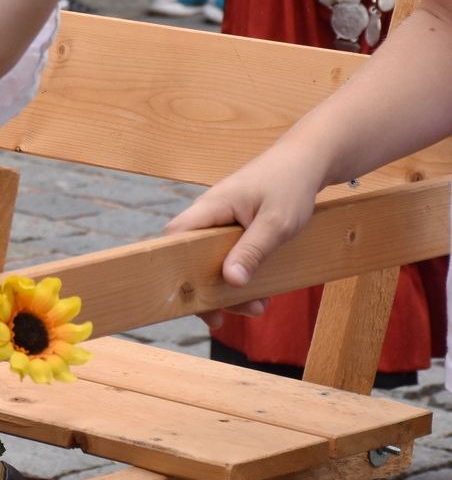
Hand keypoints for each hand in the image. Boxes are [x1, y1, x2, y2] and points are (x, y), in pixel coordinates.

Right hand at [164, 155, 322, 326]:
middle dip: (207, 290)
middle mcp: (209, 215)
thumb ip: (253, 251)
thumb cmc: (290, 185)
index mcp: (211, 208)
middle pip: (191, 256)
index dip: (173, 267)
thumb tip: (230, 280)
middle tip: (223, 319)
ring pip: (211, 260)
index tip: (189, 299)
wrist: (305, 161)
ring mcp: (221, 221)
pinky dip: (239, 275)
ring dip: (228, 288)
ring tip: (257, 308)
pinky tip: (258, 293)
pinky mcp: (234, 228)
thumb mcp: (277, 224)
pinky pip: (226, 255)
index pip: (175, 237)